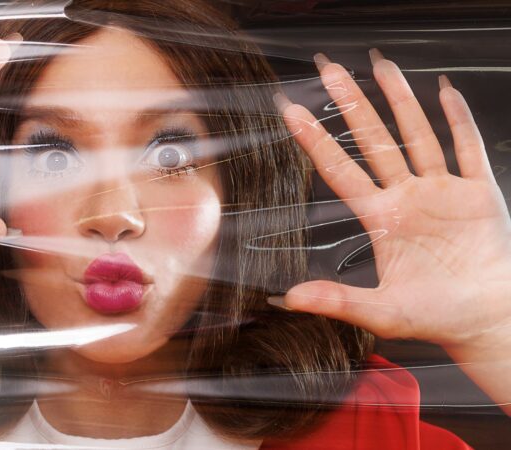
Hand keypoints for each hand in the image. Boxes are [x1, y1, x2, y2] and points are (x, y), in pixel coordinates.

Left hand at [273, 50, 510, 348]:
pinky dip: (459, 119)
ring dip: (400, 100)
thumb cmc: (436, 317)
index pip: (339, 170)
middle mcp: (406, 197)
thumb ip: (337, 300)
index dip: (314, 140)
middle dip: (352, 103)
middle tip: (330, 69)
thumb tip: (289, 298)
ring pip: (417, 134)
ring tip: (381, 65)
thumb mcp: (381, 312)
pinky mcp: (478, 193)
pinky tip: (445, 91)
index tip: (290, 111)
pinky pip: (467, 147)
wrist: (488, 320)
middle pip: (373, 140)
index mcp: (381, 219)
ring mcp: (441, 191)